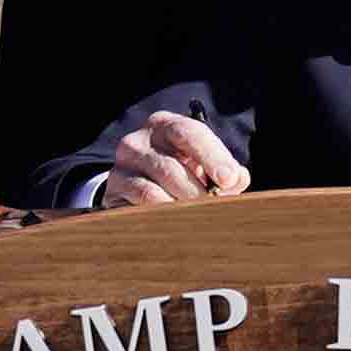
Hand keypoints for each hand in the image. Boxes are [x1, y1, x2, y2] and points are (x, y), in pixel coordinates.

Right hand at [100, 111, 249, 206]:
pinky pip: (138, 210)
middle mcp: (138, 141)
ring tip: (198, 220)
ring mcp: (121, 168)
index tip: (229, 179)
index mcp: (166, 125)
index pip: (189, 133)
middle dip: (199, 193)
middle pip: (171, 168)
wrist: (140, 184)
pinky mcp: (113, 194)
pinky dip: (161, 220)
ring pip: (153, 194)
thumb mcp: (206, 166)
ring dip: (180, 210)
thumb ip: (226, 171)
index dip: (212, 156)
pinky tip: (176, 225)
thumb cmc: (185, 171)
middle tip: (216, 209)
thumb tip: (237, 180)